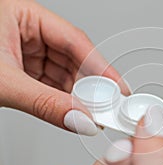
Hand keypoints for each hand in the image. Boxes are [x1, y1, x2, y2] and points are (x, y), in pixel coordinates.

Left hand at [0, 0, 129, 135]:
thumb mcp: (2, 82)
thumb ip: (44, 103)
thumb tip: (79, 118)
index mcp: (22, 15)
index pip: (75, 40)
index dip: (100, 66)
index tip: (118, 87)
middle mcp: (27, 31)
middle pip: (72, 58)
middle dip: (90, 85)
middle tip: (106, 105)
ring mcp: (25, 50)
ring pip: (63, 73)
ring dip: (78, 94)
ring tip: (91, 111)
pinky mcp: (22, 68)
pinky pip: (51, 82)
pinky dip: (63, 98)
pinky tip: (73, 109)